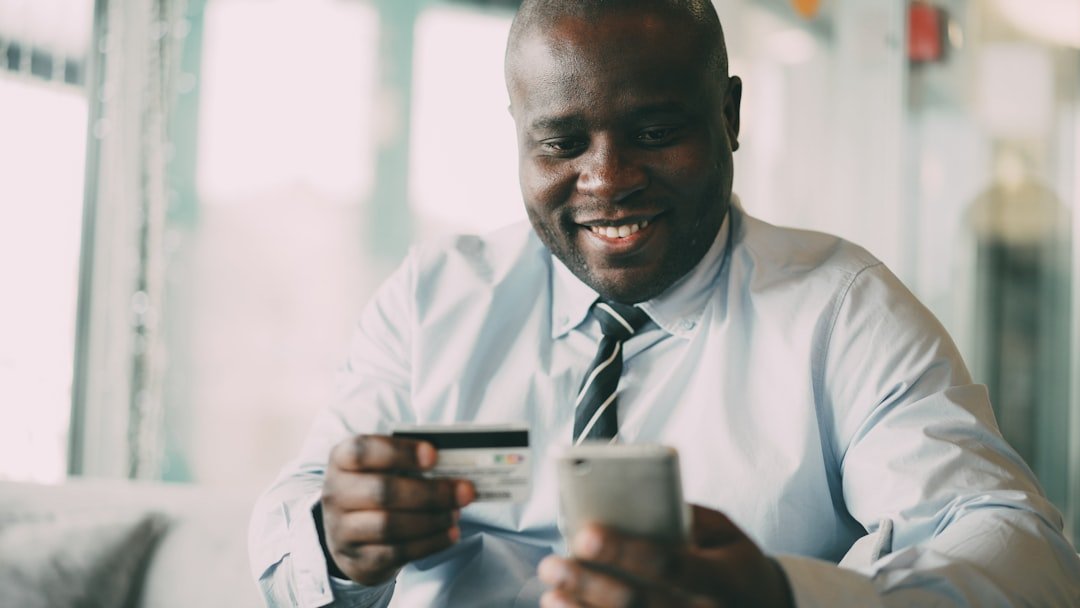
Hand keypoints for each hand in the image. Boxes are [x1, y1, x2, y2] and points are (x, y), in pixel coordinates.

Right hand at [321, 435, 475, 585]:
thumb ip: (409, 462)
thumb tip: (453, 463)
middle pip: (383, 492)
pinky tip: (450, 533)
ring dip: (432, 519)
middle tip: (464, 491)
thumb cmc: (374, 489)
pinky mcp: (359, 558)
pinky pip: (397, 552)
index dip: (400, 452)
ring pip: (390, 525)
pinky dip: (430, 543)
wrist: (348, 535)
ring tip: (456, 513)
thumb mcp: (381, 468)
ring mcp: (343, 530)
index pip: (364, 451)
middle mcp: (336, 494)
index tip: (434, 455)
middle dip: (430, 492)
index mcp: (342, 460)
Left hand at [538, 504, 793, 607]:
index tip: (586, 534)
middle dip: (589, 583)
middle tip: (553, 564)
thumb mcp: (727, 534)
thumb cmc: (736, 565)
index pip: (667, 565)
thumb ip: (689, 518)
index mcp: (719, 579)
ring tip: (552, 592)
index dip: (624, 552)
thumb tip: (638, 506)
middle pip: (636, 602)